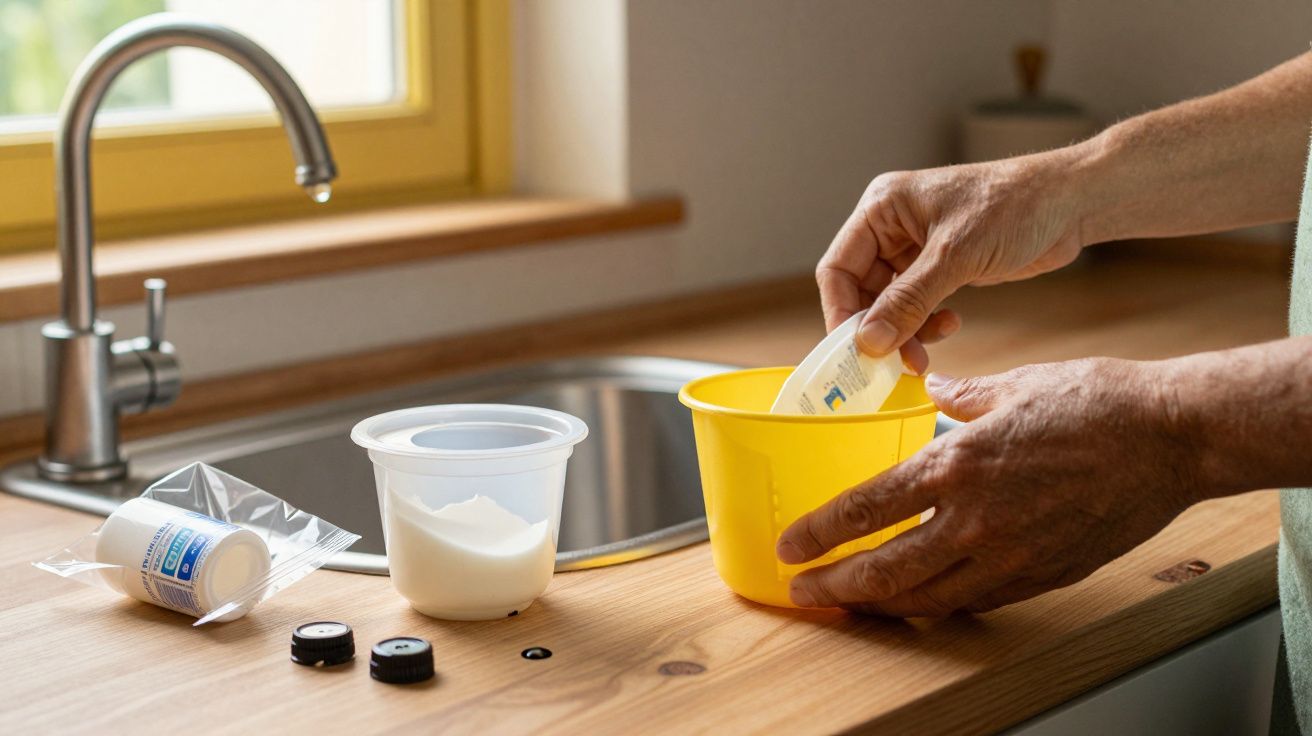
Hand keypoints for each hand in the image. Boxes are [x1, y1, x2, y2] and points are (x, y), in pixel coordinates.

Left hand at [774, 357, 1202, 615]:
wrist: (1171, 438)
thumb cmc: (1095, 402)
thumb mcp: (1013, 385)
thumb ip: (962, 398)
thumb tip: (937, 394)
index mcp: (957, 465)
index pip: (866, 510)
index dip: (820, 535)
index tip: (790, 548)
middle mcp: (975, 520)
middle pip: (885, 572)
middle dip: (835, 588)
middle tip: (803, 592)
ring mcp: (1010, 556)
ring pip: (926, 598)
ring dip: (879, 607)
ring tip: (848, 606)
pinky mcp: (1042, 575)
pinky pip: (975, 602)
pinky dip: (937, 605)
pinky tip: (919, 600)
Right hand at [817, 152, 1087, 372]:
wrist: (1072, 202)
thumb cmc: (1014, 207)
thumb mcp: (955, 256)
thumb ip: (908, 301)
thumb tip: (868, 341)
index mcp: (882, 208)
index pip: (838, 268)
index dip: (841, 312)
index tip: (854, 352)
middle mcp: (892, 226)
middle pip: (861, 290)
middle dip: (878, 328)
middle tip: (894, 362)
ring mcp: (916, 247)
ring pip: (889, 303)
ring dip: (903, 331)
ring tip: (923, 355)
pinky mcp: (941, 266)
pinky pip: (916, 304)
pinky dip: (925, 323)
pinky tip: (948, 326)